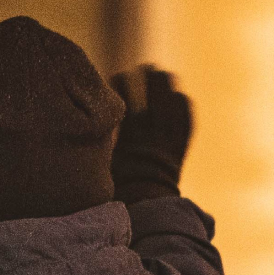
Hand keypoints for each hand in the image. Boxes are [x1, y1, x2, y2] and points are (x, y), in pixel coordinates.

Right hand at [109, 66, 193, 203]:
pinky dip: (184, 109)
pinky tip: (180, 97)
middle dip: (150, 81)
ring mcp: (169, 142)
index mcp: (130, 142)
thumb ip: (99, 147)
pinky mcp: (180, 149)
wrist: (148, 208)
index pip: (127, 104)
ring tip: (164, 73)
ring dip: (168, 89)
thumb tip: (86, 128)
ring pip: (173, 107)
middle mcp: (152, 139)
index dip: (123, 87)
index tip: (117, 75)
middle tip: (146, 66)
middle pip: (155, 100)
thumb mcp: (103, 168)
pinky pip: (186, 123)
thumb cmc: (119, 191)